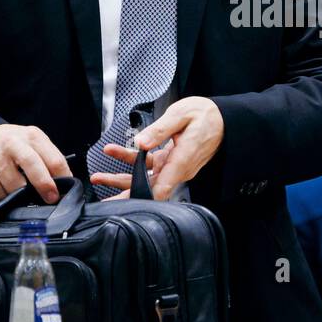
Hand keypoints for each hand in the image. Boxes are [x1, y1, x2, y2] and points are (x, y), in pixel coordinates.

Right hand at [0, 124, 70, 202]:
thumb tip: (66, 183)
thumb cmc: (16, 145)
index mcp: (32, 136)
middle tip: (50, 198)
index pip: (53, 158)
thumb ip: (49, 160)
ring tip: (23, 196)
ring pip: (13, 184)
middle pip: (32, 165)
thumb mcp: (34, 144)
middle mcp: (12, 142)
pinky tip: (5, 190)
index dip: (62, 177)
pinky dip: (3, 196)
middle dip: (44, 185)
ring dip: (21, 196)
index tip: (64, 191)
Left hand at [92, 97, 223, 200]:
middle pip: (148, 187)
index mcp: (182, 160)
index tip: (124, 205)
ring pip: (145, 178)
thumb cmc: (206, 116)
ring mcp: (174, 166)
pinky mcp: (171, 161)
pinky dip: (130, 160)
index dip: (142, 198)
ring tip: (98, 177)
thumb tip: (141, 142)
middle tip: (103, 202)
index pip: (161, 187)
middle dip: (124, 194)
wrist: (223, 120)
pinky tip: (114, 152)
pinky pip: (149, 166)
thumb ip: (160, 130)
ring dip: (120, 178)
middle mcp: (178, 168)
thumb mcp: (181, 115)